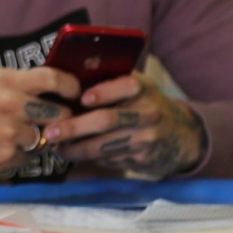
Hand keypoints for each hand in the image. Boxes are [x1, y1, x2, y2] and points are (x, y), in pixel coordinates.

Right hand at [0, 67, 82, 175]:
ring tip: (24, 135)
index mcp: (8, 81)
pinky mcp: (5, 156)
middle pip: (59, 114)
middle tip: (55, 121)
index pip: (53, 79)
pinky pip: (31, 156)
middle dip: (62, 119)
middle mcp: (10, 104)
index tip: (75, 94)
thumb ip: (25, 83)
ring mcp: (8, 132)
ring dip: (41, 139)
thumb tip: (63, 88)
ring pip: (46, 138)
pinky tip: (10, 147)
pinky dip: (25, 154)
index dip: (71, 87)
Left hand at [54, 74, 203, 177]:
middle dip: (75, 127)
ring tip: (56, 146)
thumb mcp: (136, 86)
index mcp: (143, 89)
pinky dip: (88, 158)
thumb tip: (71, 72)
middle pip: (107, 120)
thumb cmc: (145, 103)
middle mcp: (147, 113)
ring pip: (104, 146)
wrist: (181, 136)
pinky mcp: (142, 159)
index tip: (83, 98)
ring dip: (76, 148)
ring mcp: (145, 139)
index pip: (127, 86)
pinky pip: (109, 159)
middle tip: (51, 131)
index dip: (105, 91)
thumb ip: (110, 79)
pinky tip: (73, 154)